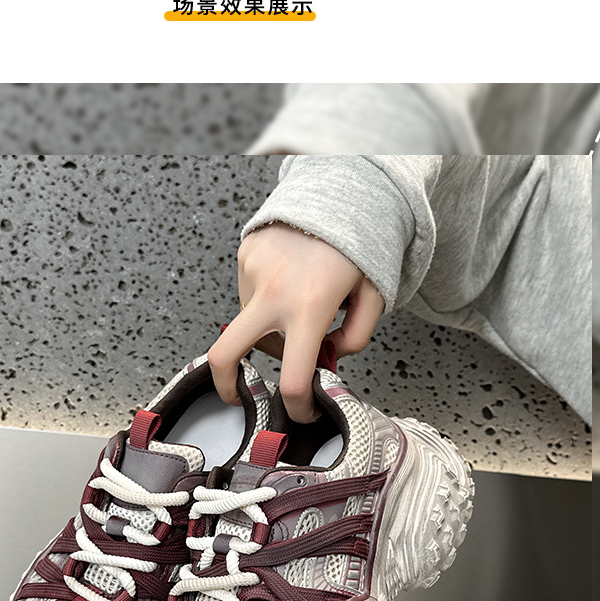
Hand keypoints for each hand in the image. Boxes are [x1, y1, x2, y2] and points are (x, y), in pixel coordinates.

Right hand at [208, 221, 384, 421]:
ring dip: (268, 328)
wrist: (339, 189)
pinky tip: (289, 279)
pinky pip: (250, 294)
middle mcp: (274, 294)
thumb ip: (356, 337)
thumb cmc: (358, 244)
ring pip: (250, 323)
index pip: (293, 377)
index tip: (300, 411)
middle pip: (227, 356)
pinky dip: (267, 298)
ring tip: (298, 303)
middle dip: (227, 386)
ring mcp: (253, 274)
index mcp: (310, 308)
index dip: (297, 406)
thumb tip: (328, 358)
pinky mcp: (245, 256)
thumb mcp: (373, 295)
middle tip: (237, 396)